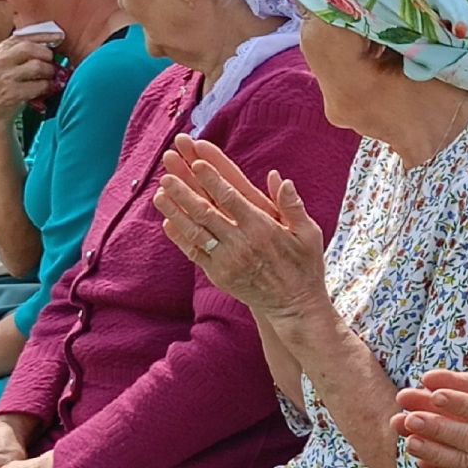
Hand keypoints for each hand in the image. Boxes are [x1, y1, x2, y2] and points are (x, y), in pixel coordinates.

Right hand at [0, 34, 58, 124]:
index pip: (23, 36)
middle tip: (51, 64)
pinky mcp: (11, 93)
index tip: (59, 36)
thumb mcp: (5, 66)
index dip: (44, 35)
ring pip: (38, 66)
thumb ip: (21, 54)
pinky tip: (46, 90)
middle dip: (47, 55)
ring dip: (49, 73)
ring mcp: (4, 77)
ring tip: (48, 79)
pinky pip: (40, 85)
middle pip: (31, 48)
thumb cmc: (3, 89)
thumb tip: (50, 44)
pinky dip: (47, 88)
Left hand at [154, 134, 329, 320]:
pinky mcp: (219, 275)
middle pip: (206, 212)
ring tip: (159, 194)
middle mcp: (241, 243)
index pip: (231, 198)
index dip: (212, 179)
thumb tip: (280, 178)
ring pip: (195, 231)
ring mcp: (227, 260)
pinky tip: (168, 222)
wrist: (293, 306)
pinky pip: (194, 253)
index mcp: (262, 228)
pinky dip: (180, 237)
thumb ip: (292, 205)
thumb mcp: (309, 233)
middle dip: (184, 190)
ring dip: (175, 211)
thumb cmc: (304, 266)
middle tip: (167, 173)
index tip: (196, 161)